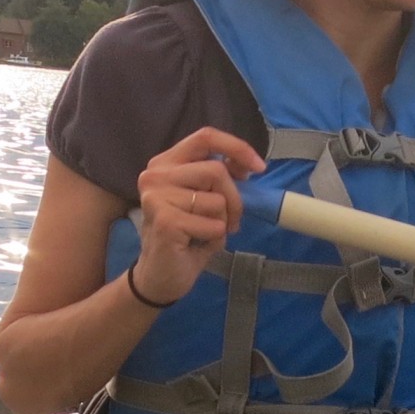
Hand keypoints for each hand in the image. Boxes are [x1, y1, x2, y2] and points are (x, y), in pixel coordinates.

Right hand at [131, 128, 258, 305]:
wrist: (160, 276)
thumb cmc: (186, 237)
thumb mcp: (205, 200)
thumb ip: (220, 179)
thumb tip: (248, 166)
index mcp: (166, 163)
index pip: (206, 137)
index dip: (237, 148)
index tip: (258, 168)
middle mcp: (155, 174)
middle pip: (216, 170)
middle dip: (235, 199)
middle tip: (232, 221)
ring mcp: (157, 196)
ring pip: (217, 199)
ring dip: (223, 221)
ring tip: (207, 233)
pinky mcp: (165, 220)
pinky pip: (213, 224)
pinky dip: (215, 237)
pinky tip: (196, 244)